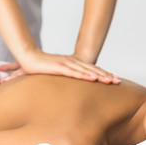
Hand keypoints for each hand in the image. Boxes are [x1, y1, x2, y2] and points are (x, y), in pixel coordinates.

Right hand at [0, 50, 119, 83]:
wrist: (28, 56)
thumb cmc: (40, 66)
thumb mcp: (56, 72)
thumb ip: (64, 77)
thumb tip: (69, 88)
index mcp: (73, 63)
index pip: (91, 69)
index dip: (103, 74)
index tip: (113, 80)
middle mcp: (72, 61)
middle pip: (92, 69)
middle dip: (106, 75)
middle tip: (118, 82)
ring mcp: (66, 63)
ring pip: (86, 70)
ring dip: (99, 76)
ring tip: (110, 81)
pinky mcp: (59, 66)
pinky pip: (74, 72)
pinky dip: (84, 75)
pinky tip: (93, 79)